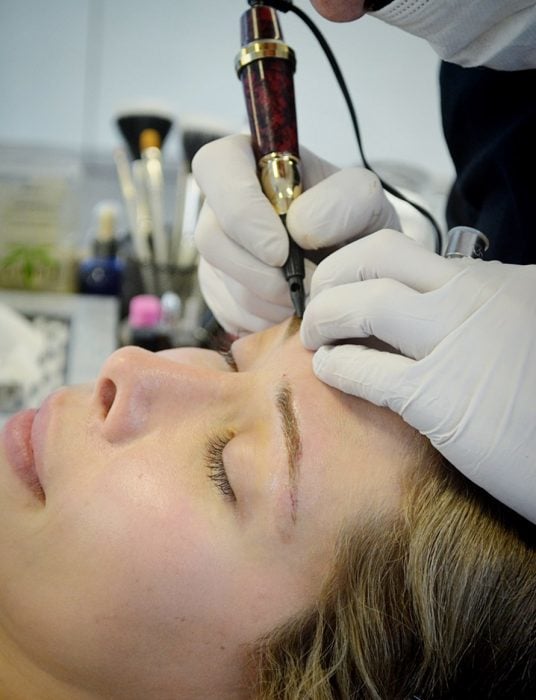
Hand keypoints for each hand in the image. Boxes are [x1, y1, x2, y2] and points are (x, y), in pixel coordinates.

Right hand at [192, 134, 399, 334]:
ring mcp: (217, 251)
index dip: (241, 211)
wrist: (353, 271)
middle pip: (211, 238)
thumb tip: (297, 226)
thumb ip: (344, 200)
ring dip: (271, 298)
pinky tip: (293, 308)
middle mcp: (222, 205)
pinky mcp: (219, 292)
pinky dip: (268, 318)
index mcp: (250, 162)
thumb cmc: (353, 227)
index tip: (281, 250)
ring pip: (223, 281)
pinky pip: (231, 312)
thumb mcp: (365, 202)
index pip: (216, 165)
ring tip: (308, 294)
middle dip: (260, 272)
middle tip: (304, 284)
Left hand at [301, 229, 535, 522]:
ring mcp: (456, 341)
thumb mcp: (517, 324)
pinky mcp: (438, 396)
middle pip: (376, 257)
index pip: (402, 252)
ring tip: (315, 337)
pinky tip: (329, 370)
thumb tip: (421, 303)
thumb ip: (474, 307)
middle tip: (319, 303)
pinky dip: (336, 365)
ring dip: (323, 316)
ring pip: (363, 304)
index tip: (342, 287)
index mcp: (492, 279)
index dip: (357, 266)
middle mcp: (474, 297)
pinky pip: (364, 368)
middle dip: (331, 275)